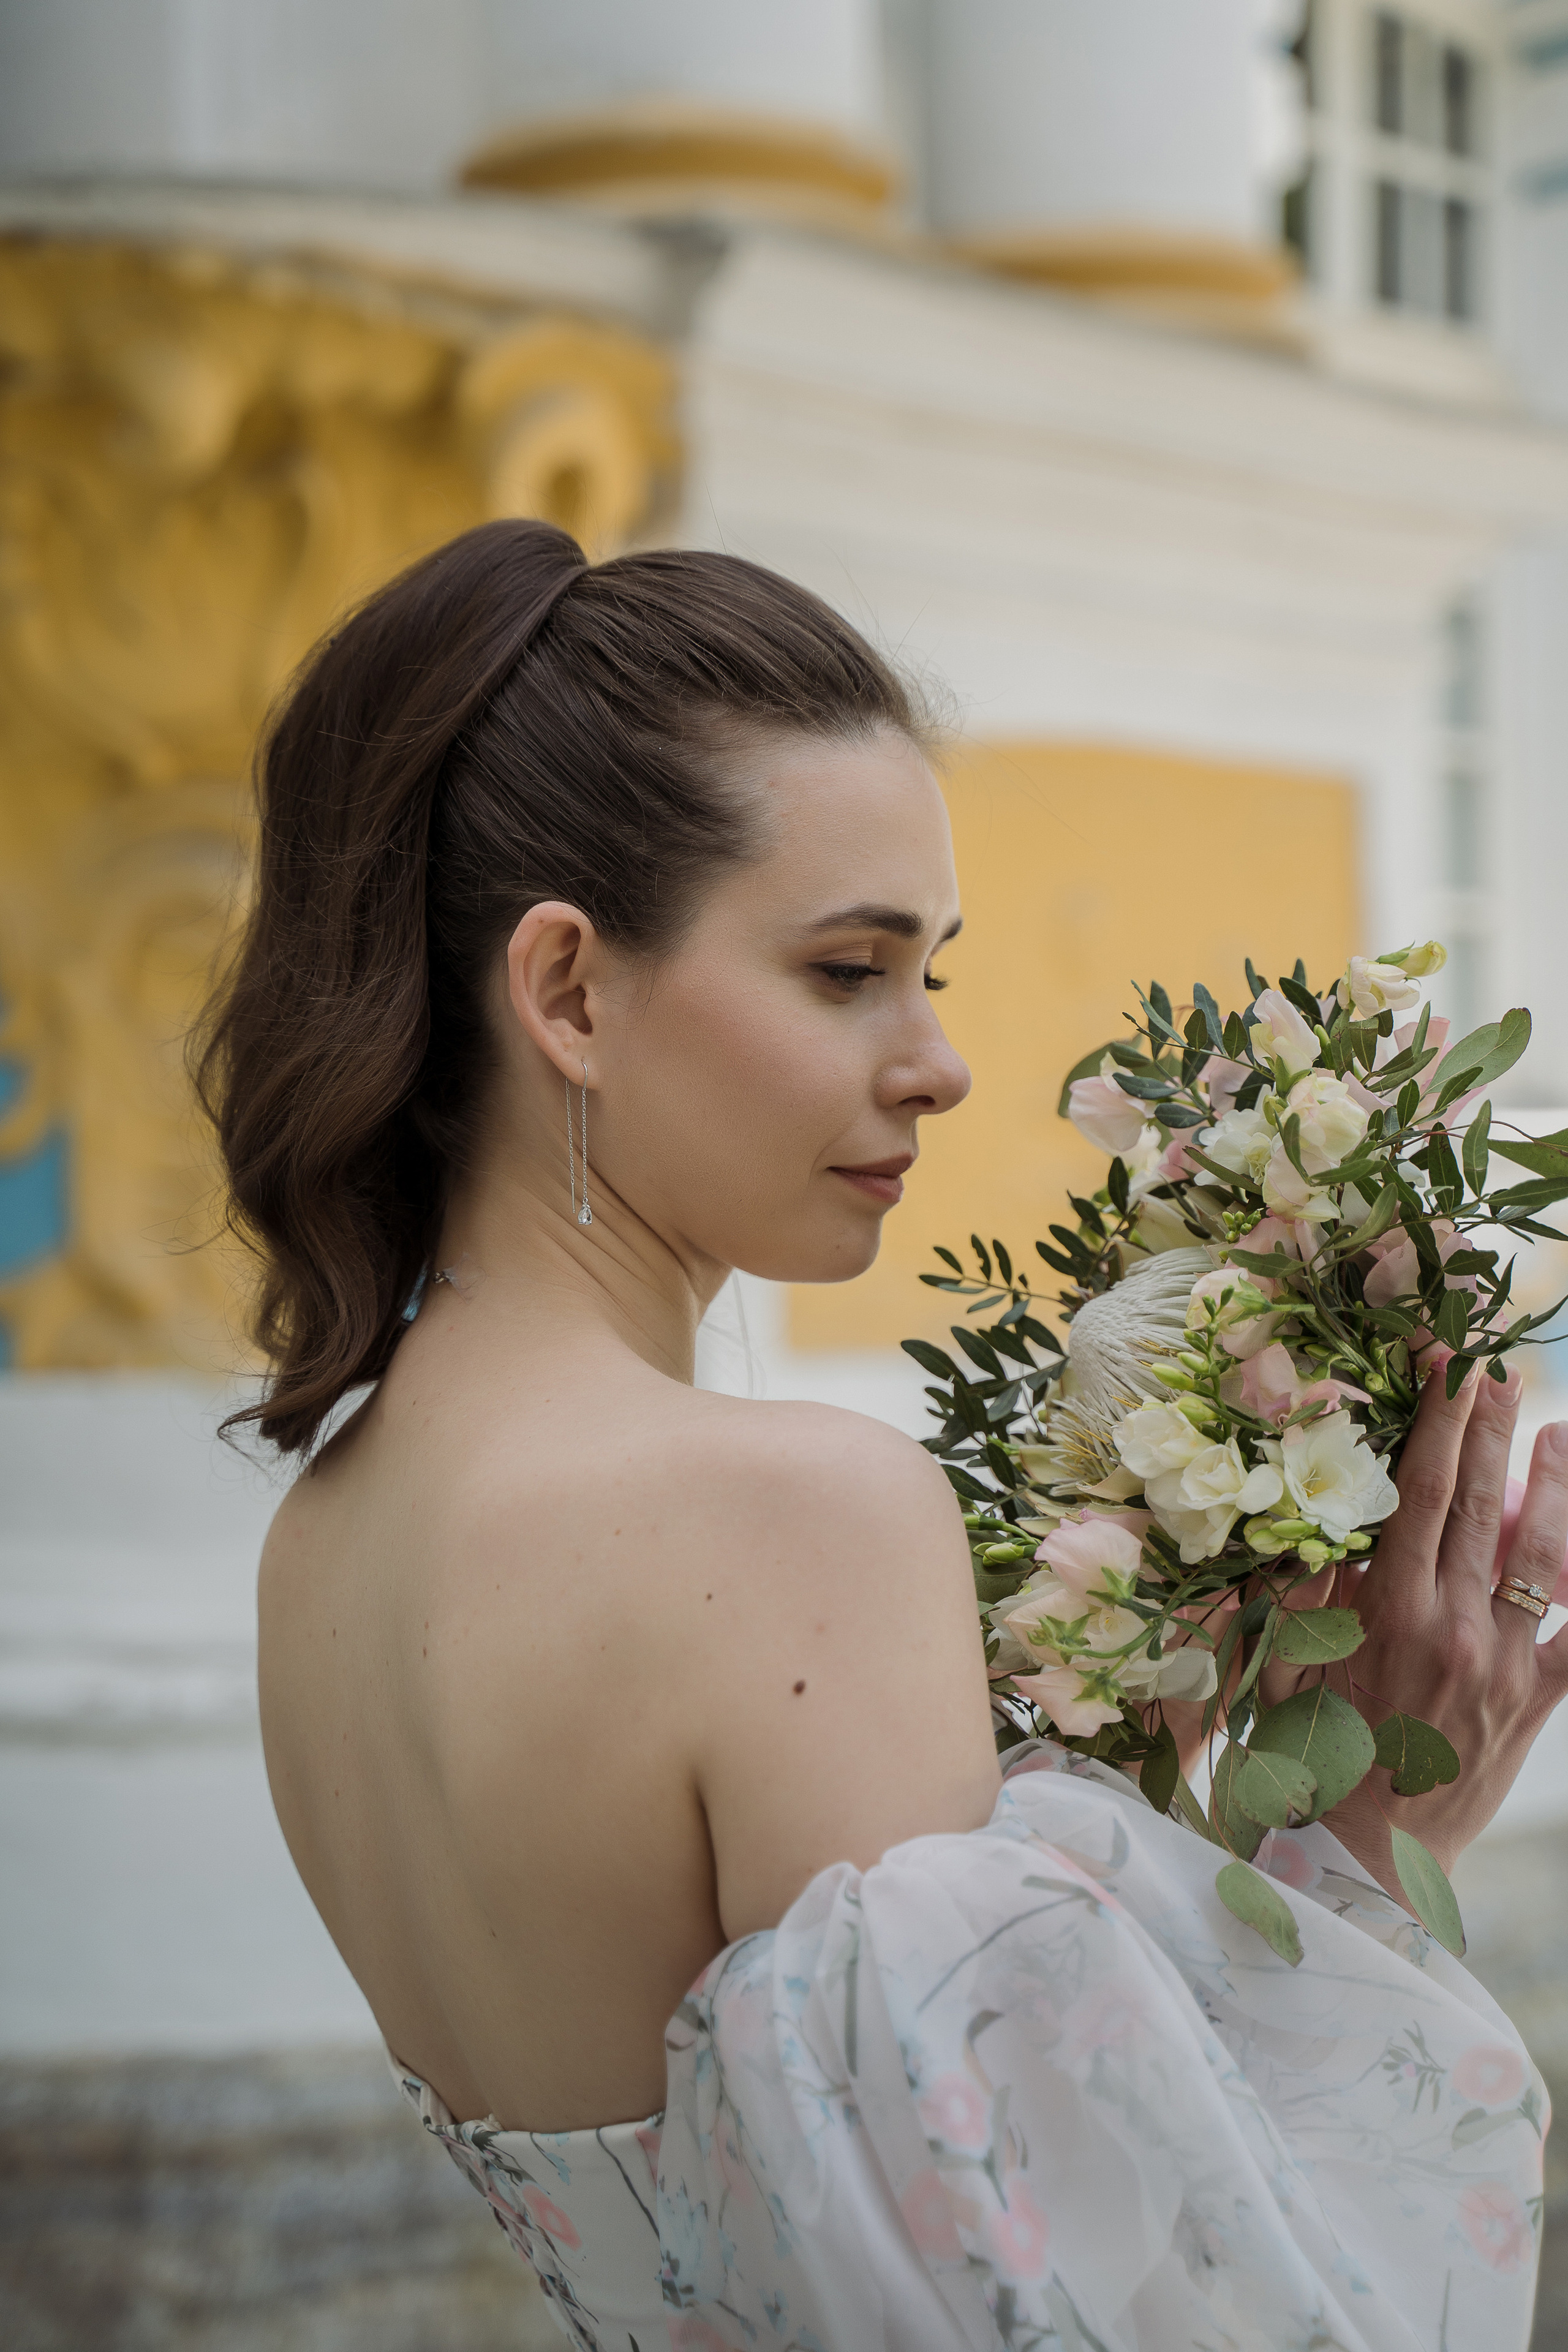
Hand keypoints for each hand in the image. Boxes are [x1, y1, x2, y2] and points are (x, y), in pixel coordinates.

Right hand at [1255, 1364, 1567, 1898]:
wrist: (1363, 1863)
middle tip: (1499, 1367)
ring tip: (1558, 1433)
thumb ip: (1305, 1593)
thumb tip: (1319, 1516)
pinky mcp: (1534, 1704)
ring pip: (1542, 1558)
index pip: (1417, 1493)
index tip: (1445, 1366)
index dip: (1434, 1423)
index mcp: (1388, 1614)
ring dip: (1552, 1487)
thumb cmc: (1306, 1765)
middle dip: (1490, 1429)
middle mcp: (1454, 1629)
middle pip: (1480, 1506)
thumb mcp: (1285, 1671)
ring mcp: (1504, 1666)